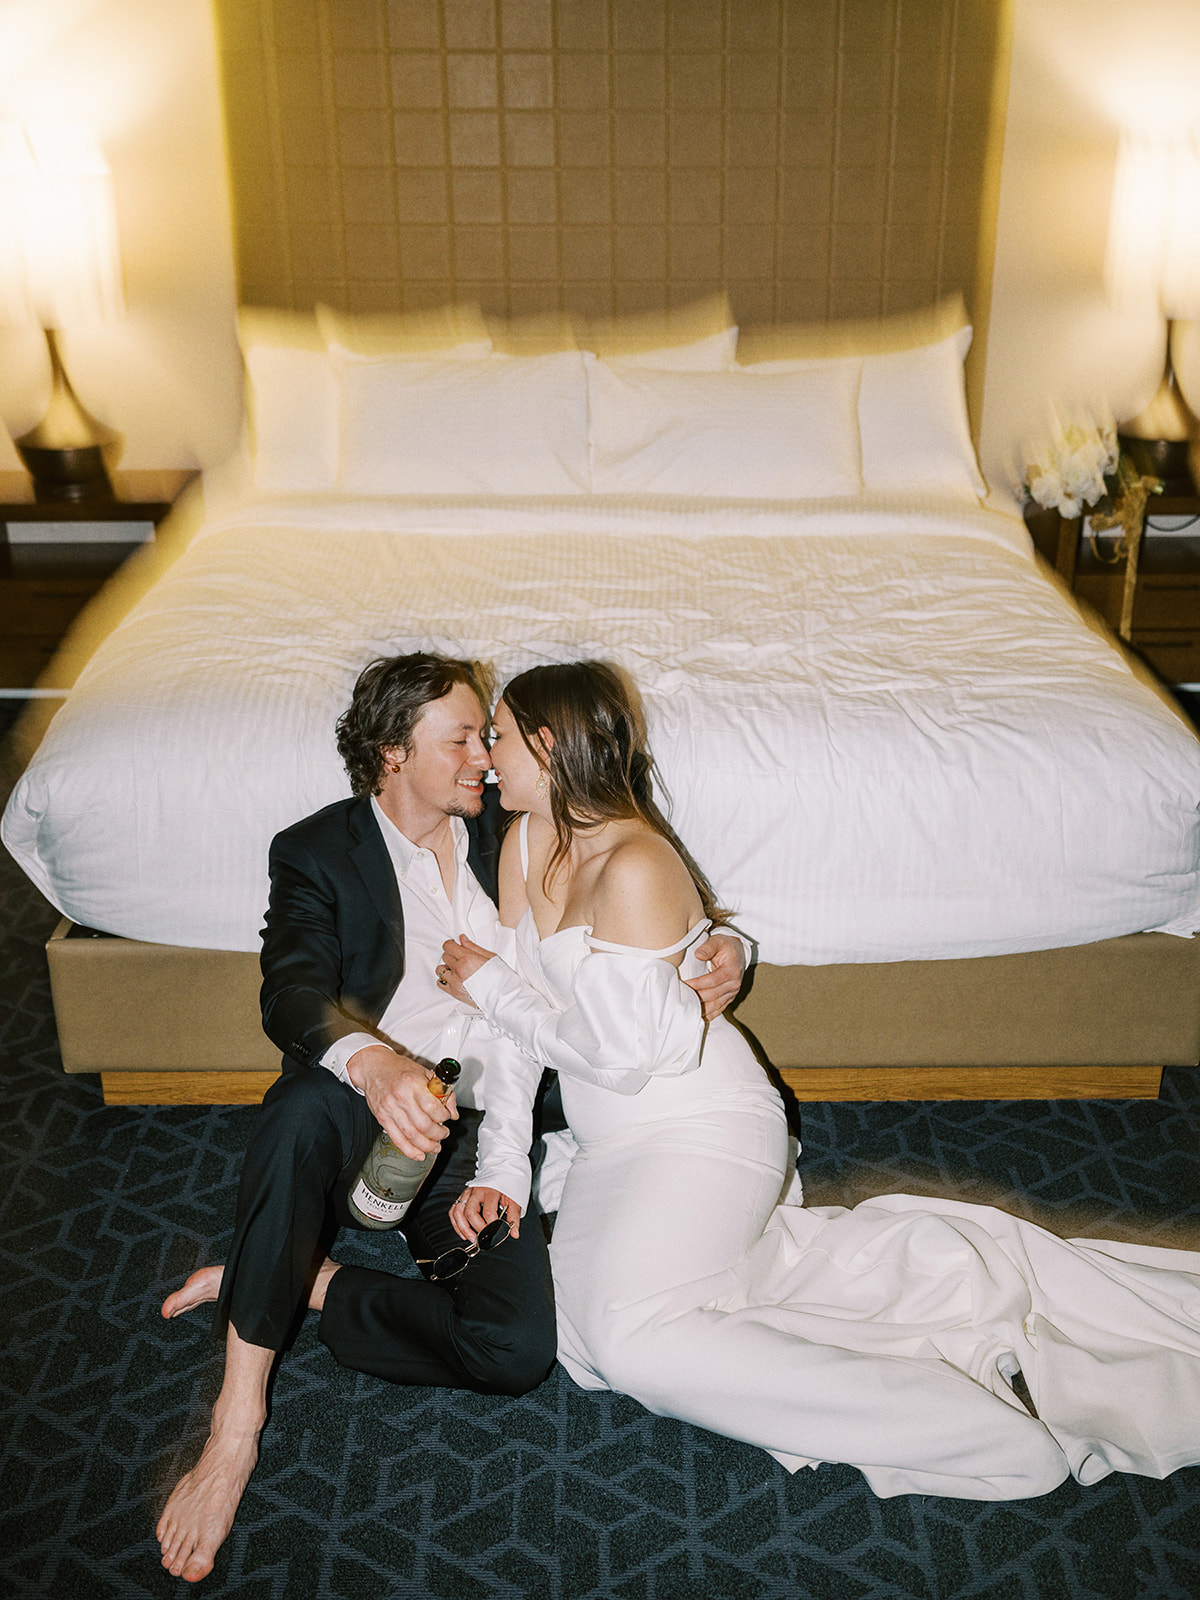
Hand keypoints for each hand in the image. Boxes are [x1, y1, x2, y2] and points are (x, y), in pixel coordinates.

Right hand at [346, 1043, 457, 1159]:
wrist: (373, 1067)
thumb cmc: (399, 1069)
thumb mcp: (425, 1072)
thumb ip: (442, 1091)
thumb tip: (452, 1112)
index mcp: (413, 1084)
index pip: (433, 1108)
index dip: (444, 1117)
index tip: (447, 1117)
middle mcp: (401, 1097)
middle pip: (423, 1125)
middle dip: (438, 1134)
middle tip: (443, 1134)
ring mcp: (390, 1109)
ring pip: (411, 1135)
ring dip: (427, 1145)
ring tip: (435, 1146)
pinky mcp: (382, 1118)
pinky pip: (397, 1139)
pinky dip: (409, 1150)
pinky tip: (419, 1154)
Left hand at [439, 935, 495, 1003]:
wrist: (502, 997)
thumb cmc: (500, 978)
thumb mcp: (490, 957)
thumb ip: (473, 947)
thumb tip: (462, 939)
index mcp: (468, 959)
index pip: (448, 946)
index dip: (451, 944)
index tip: (454, 945)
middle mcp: (459, 970)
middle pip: (445, 956)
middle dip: (452, 955)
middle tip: (460, 958)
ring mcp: (455, 982)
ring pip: (440, 969)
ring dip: (447, 968)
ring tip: (456, 969)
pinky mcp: (454, 992)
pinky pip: (440, 982)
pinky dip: (445, 980)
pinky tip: (454, 979)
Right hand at [449, 1185, 521, 1241]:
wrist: (503, 1169)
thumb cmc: (508, 1183)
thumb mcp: (515, 1199)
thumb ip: (513, 1217)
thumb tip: (514, 1233)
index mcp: (491, 1191)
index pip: (488, 1212)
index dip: (492, 1226)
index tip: (496, 1233)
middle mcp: (477, 1191)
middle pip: (470, 1212)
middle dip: (475, 1229)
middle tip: (482, 1238)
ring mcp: (468, 1193)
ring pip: (458, 1212)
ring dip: (462, 1228)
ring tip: (471, 1238)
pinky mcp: (464, 1195)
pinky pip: (454, 1210)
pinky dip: (456, 1223)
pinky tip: (463, 1231)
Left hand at [685, 932, 745, 1020]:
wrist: (738, 952)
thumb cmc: (725, 946)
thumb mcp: (718, 941)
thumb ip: (708, 947)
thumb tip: (698, 954)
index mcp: (732, 971)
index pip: (712, 981)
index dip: (697, 984)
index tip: (684, 985)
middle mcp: (734, 984)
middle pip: (713, 995)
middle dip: (696, 997)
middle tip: (680, 998)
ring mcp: (732, 993)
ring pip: (716, 1005)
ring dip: (701, 1009)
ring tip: (686, 1010)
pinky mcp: (729, 998)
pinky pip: (719, 1009)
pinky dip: (709, 1015)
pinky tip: (698, 1018)